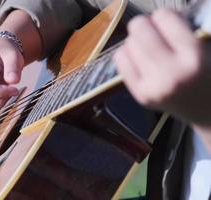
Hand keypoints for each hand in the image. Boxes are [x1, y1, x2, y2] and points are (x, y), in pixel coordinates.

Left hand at [114, 9, 210, 130]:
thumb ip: (184, 29)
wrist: (206, 109)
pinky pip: (120, 59)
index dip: (165, 17)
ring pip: (128, 43)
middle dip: (146, 25)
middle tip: (154, 33)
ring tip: (150, 50)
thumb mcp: (205, 48)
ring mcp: (152, 86)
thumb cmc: (206, 73)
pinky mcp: (140, 94)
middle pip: (139, 29)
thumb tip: (156, 16)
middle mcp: (171, 73)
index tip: (169, 24)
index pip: (164, 17)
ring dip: (137, 42)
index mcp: (194, 57)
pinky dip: (128, 54)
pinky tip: (140, 60)